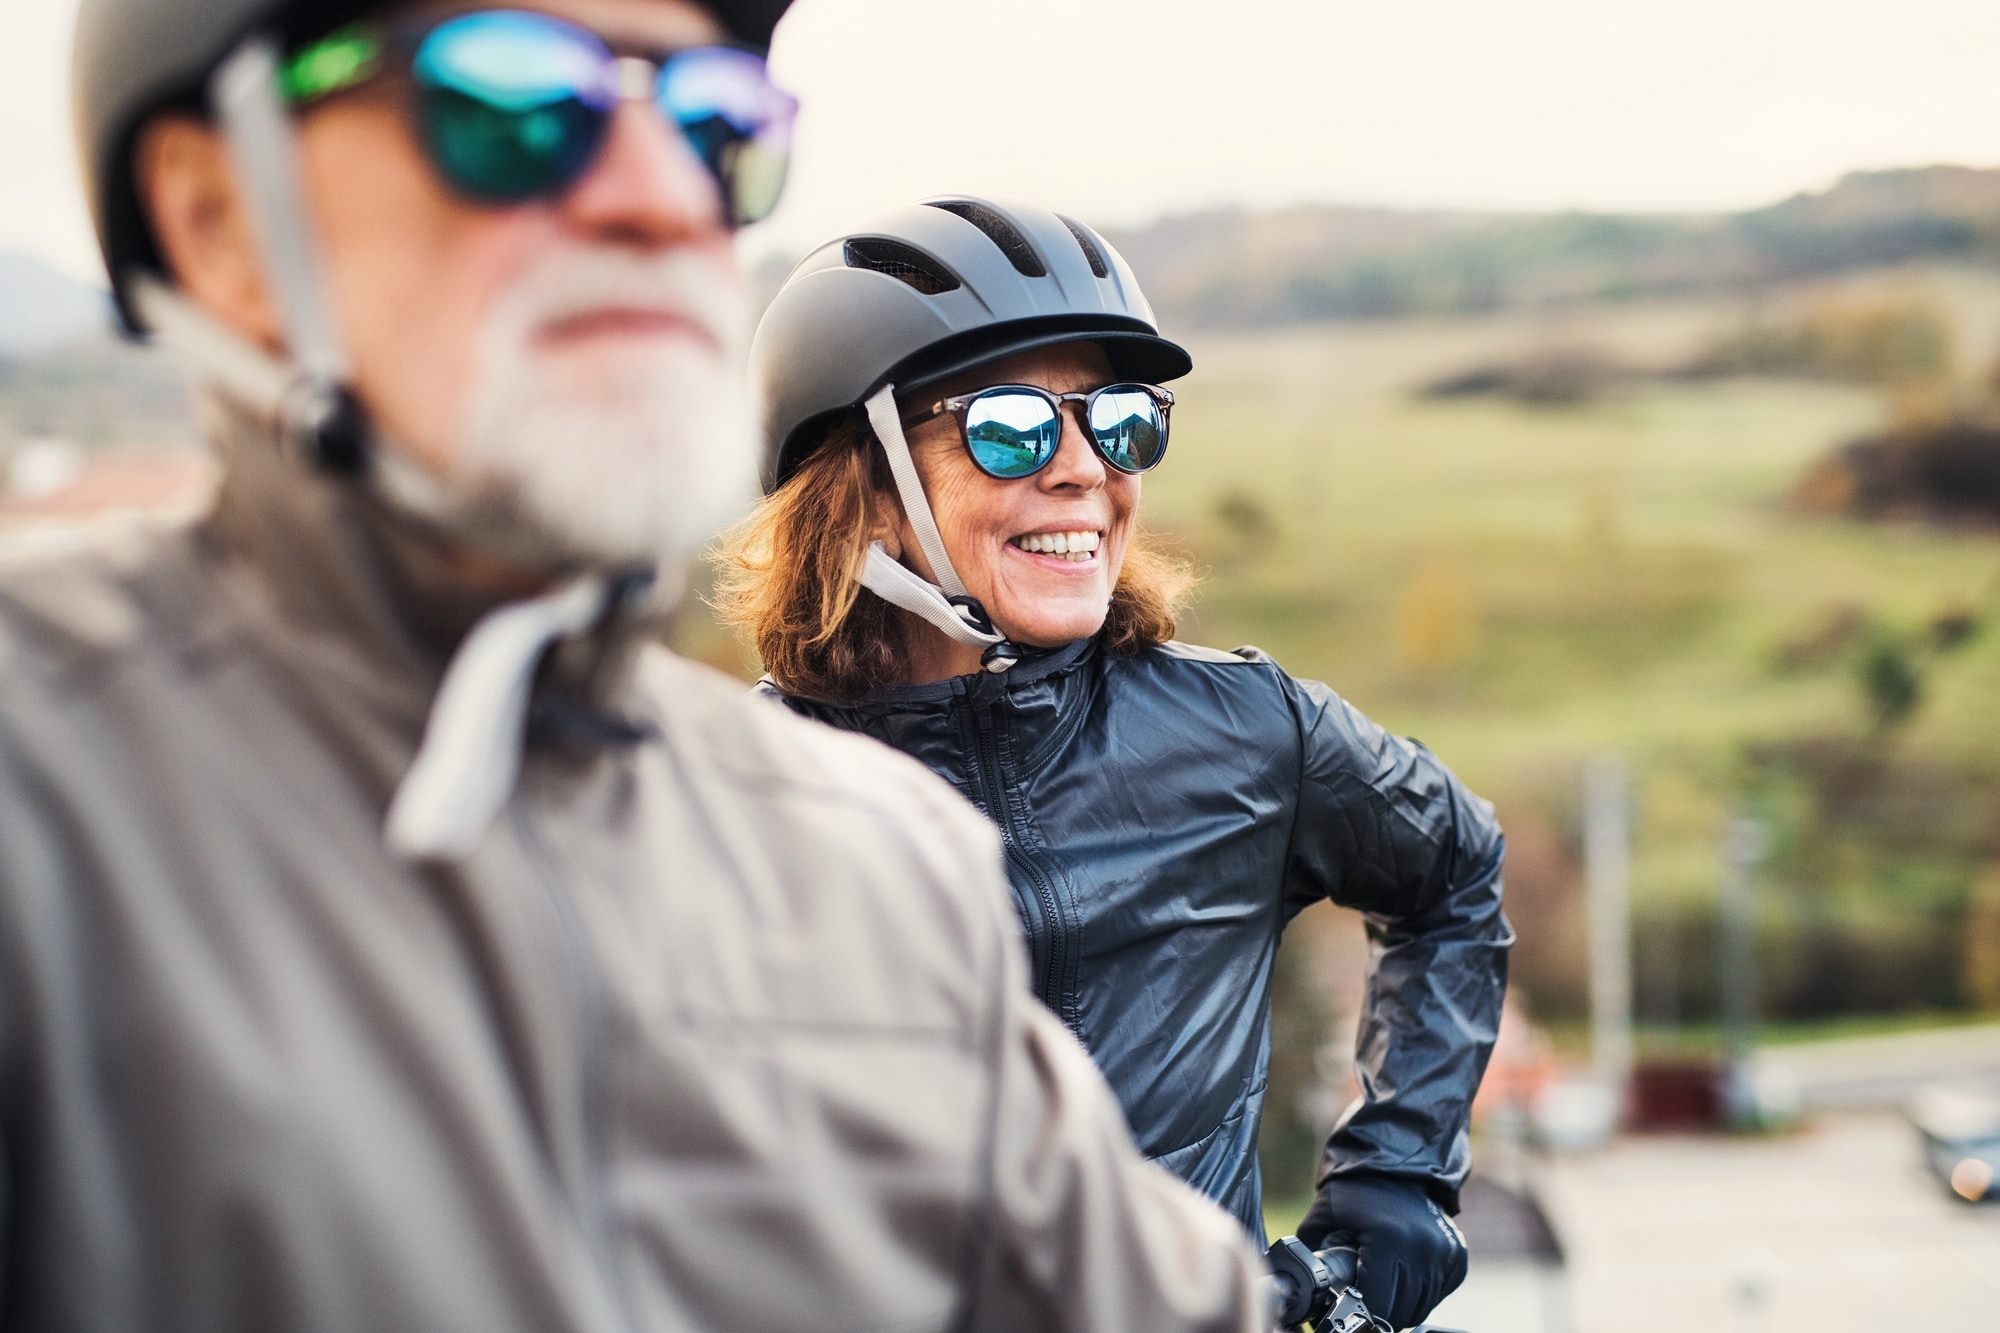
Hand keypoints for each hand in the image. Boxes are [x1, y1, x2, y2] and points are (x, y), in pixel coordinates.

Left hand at [1296, 1173, 1466, 1329]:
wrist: (1398, 1160)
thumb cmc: (1356, 1186)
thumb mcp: (1323, 1214)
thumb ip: (1309, 1252)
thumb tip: (1298, 1286)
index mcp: (1390, 1241)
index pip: (1377, 1306)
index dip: (1359, 1312)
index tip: (1346, 1307)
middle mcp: (1423, 1251)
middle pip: (1400, 1312)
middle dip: (1377, 1312)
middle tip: (1361, 1299)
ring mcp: (1445, 1255)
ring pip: (1420, 1307)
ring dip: (1399, 1306)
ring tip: (1379, 1285)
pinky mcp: (1457, 1257)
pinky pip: (1436, 1293)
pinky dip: (1418, 1293)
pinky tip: (1400, 1275)